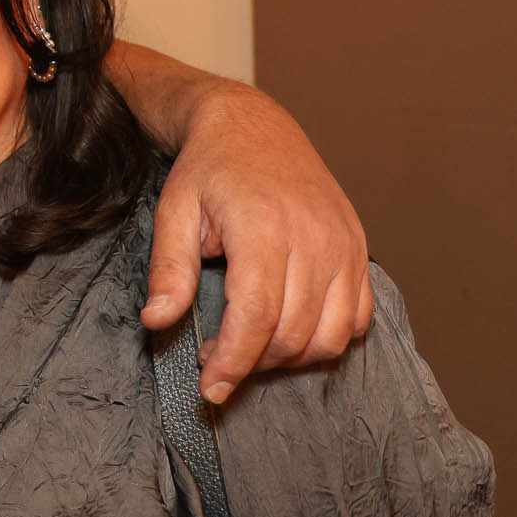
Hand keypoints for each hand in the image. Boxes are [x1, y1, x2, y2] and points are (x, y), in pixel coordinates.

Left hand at [141, 82, 372, 402]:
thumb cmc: (208, 169)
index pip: (257, 315)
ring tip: (250, 346)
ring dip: (289, 358)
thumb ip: (168, 269)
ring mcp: (344, 244)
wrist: (254, 126)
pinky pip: (358, 318)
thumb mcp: (173, 211)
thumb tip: (157, 322)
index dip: (234, 362)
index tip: (210, 390)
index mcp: (264, 225)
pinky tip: (289, 331)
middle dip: (252, 363)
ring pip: (330, 336)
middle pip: (293, 333)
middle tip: (216, 360)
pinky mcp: (359, 250)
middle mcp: (314, 237)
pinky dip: (327, 339)